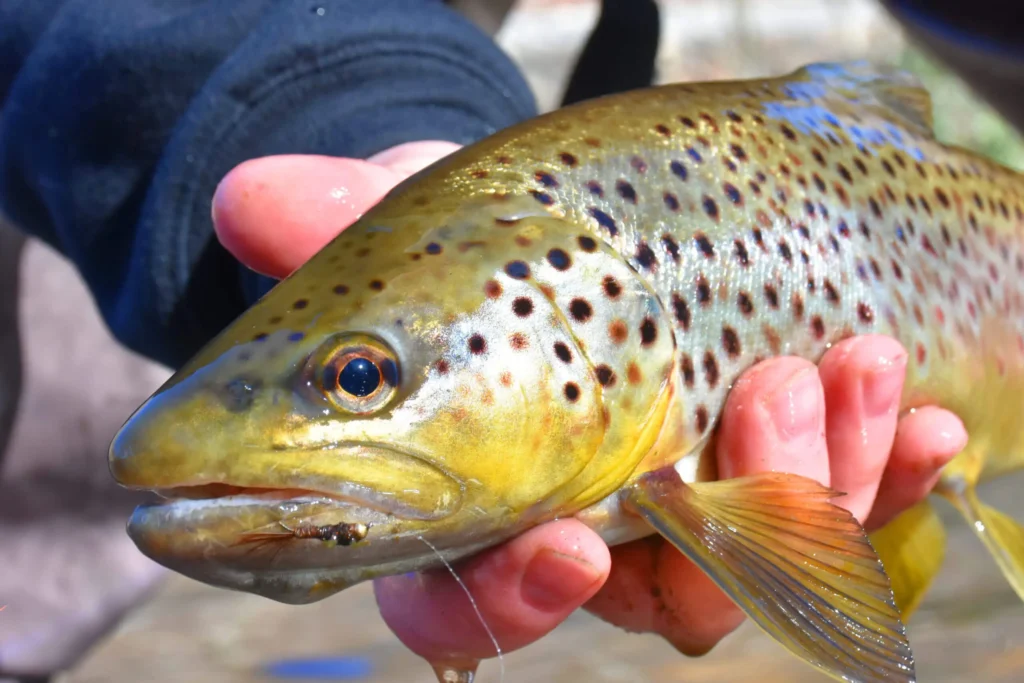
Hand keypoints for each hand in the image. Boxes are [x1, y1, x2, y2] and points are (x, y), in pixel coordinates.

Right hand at [212, 144, 967, 662]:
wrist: (599, 225)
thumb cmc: (484, 247)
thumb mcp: (419, 225)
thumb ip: (339, 227)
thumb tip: (243, 200)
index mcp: (470, 508)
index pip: (462, 601)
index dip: (505, 599)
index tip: (562, 545)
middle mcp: (584, 535)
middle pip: (641, 601)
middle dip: (706, 533)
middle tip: (755, 405)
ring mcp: (690, 516)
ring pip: (758, 563)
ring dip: (814, 472)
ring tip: (846, 361)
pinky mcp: (785, 482)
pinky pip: (846, 515)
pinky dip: (893, 471)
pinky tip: (926, 414)